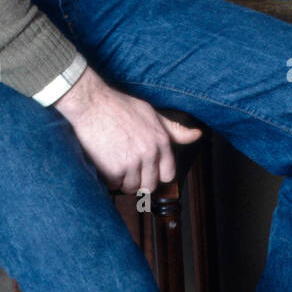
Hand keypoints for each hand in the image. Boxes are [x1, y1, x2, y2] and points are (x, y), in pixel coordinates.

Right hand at [54, 66, 201, 195]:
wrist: (94, 104)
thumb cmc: (121, 107)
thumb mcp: (153, 114)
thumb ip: (174, 129)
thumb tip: (197, 135)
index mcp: (161, 141)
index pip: (168, 174)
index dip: (157, 174)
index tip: (148, 170)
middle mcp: (150, 154)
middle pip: (150, 185)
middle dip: (140, 181)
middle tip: (129, 169)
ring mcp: (132, 163)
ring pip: (131, 187)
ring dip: (123, 180)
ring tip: (116, 162)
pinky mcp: (114, 170)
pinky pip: (114, 186)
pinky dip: (109, 179)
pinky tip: (106, 162)